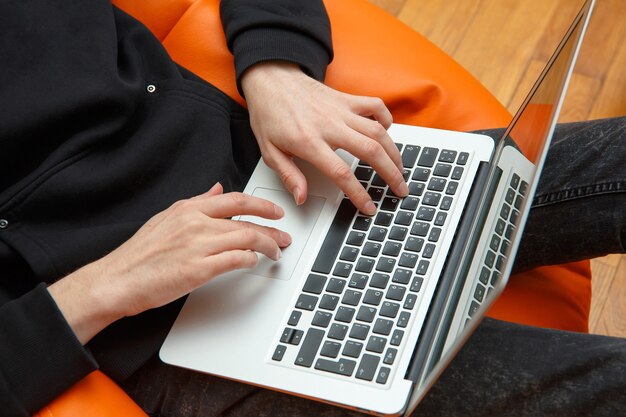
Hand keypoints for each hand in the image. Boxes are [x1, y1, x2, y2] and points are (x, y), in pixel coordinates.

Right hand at [48, 183, 290, 343]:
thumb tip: (216, 188)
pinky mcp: (199, 269)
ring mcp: (199, 245)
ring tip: (276, 252)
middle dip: (272, 228)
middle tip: (284, 236)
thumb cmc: (139, 254)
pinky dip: (251, 260)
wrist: (118, 279)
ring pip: (247, 239)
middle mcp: (196, 223)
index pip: (235, 200)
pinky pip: (236, 260)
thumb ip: (195, 202)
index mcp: (189, 209)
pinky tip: (254, 263)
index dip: (261, 206)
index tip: (275, 213)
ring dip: (267, 246)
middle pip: (246, 222)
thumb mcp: (166, 217)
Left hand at [241, 62, 407, 214]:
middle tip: (400, 190)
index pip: (341, 173)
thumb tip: (301, 198)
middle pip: (370, 152)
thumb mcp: (269, 151)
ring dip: (394, 152)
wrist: (271, 79)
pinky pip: (375, 106)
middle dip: (391, 174)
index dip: (359, 194)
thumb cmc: (269, 114)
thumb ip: (288, 176)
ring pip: (378, 131)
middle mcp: (329, 125)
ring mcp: (341, 110)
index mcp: (309, 142)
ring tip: (401, 169)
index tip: (369, 207)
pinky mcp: (346, 98)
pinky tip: (387, 133)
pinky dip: (386, 119)